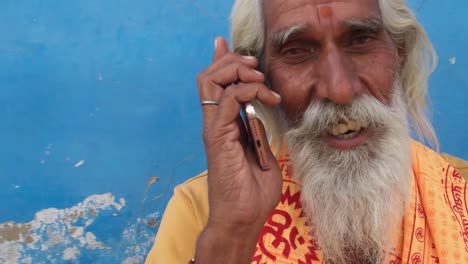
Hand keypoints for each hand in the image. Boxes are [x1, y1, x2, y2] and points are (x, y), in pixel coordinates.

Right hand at [197, 37, 282, 236]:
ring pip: (211, 81)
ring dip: (237, 71)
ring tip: (260, 78)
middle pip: (209, 77)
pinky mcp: (218, 138)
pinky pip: (228, 101)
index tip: (241, 52)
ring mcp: (214, 130)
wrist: (243, 219)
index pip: (216, 86)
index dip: (224, 63)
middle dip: (232, 61)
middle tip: (255, 65)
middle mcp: (215, 124)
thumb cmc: (252, 193)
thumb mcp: (263, 154)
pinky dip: (248, 90)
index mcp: (224, 126)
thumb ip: (259, 132)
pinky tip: (266, 97)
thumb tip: (261, 113)